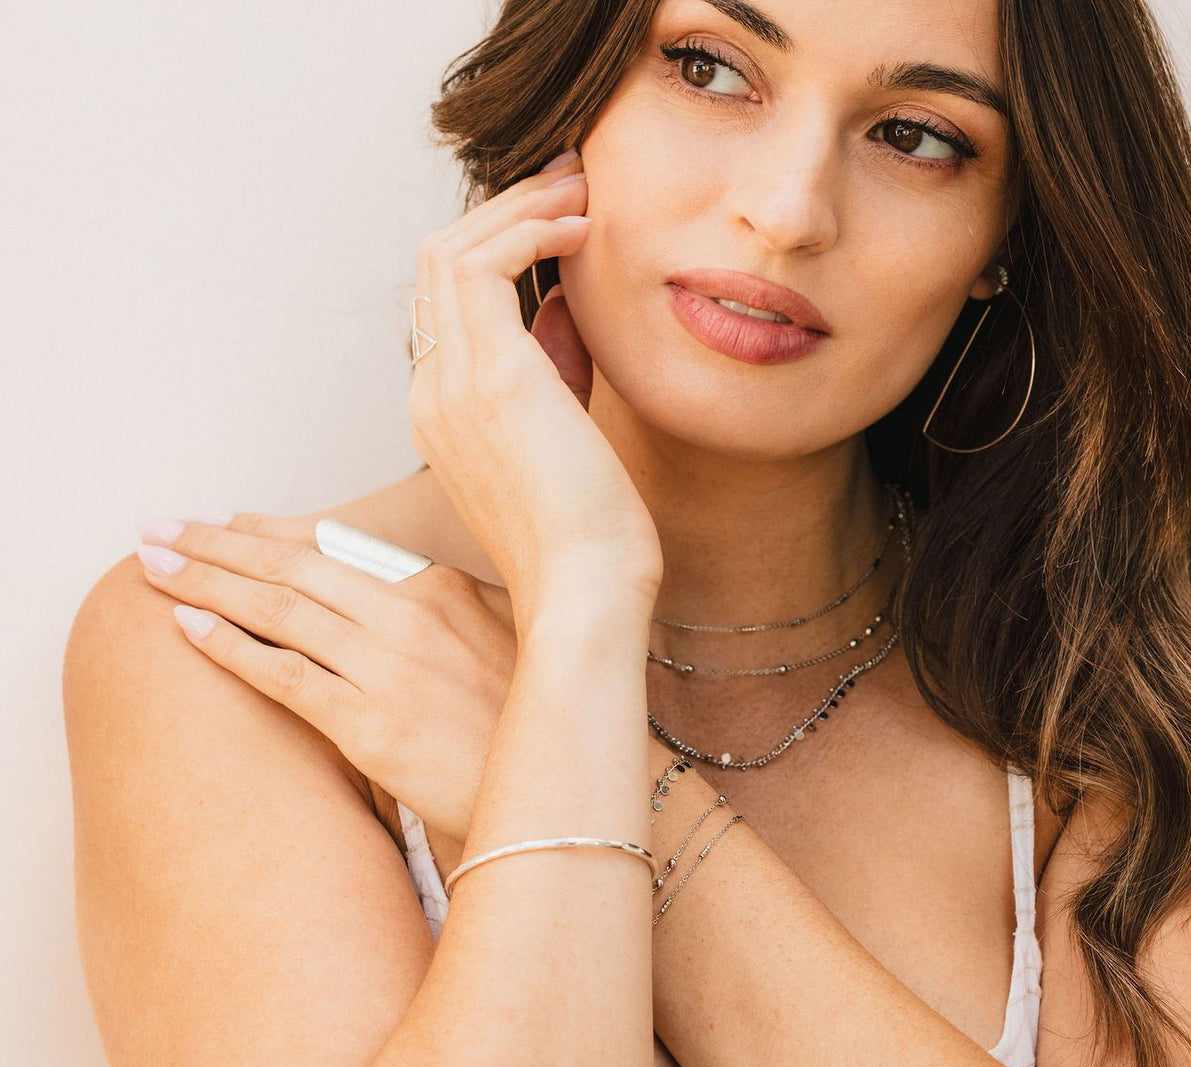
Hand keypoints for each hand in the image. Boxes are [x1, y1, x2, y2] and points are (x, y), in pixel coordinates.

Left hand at [134, 513, 514, 843]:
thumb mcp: (499, 635)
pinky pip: (286, 675)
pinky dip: (232, 646)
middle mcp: (410, 617)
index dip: (266, 530)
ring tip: (152, 566)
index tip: (217, 519)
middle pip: (293, 567)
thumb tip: (385, 576)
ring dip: (206, 583)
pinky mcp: (371, 727)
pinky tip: (188, 627)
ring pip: (279, 611)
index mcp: (441, 587)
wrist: (545, 793)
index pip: (332, 545)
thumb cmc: (521, 718)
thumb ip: (442, 599)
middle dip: (217, 545)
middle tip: (157, 529)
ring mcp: (389, 670)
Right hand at [410, 150, 663, 633]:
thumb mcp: (565, 434)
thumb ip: (553, 367)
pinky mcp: (490, 378)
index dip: (500, 245)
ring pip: (453, 252)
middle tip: (571, 181)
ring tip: (581, 189)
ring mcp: (450, 384)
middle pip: (438, 264)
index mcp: (444, 411)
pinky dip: (530, 233)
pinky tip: (582, 231)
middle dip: (505, 210)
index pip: (449, 302)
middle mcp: (431, 392)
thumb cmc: (589, 533)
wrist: (586, 592)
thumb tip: (557, 303)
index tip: (561, 219)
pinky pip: (483, 266)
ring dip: (518, 209)